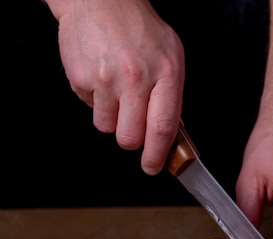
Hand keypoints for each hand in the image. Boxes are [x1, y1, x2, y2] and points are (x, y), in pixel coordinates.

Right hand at [47, 0, 184, 174]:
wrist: (101, 0)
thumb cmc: (140, 28)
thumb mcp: (171, 57)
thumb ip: (171, 96)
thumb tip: (170, 134)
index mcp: (165, 75)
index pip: (162, 128)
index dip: (158, 155)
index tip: (154, 167)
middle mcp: (135, 79)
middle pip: (130, 138)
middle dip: (132, 140)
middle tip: (133, 125)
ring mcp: (105, 80)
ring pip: (106, 127)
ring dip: (112, 118)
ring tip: (117, 91)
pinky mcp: (80, 79)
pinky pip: (89, 107)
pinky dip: (96, 100)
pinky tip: (102, 76)